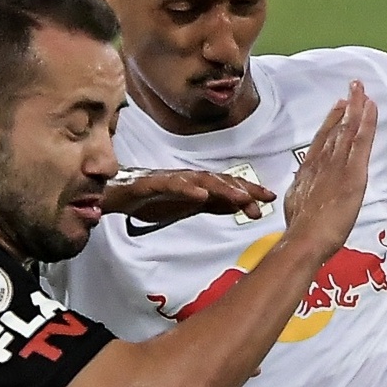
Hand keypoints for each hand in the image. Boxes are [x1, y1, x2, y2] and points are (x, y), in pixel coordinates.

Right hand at [105, 169, 277, 226]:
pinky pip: (173, 185)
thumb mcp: (189, 207)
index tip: (270, 200)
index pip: (228, 187)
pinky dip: (188, 189)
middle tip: (263, 199)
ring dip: (223, 188)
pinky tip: (201, 195)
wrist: (117, 196)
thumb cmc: (152, 199)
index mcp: (198, 186)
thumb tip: (238, 208)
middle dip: (243, 188)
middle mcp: (189, 179)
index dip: (249, 191)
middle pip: (221, 180)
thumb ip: (212, 206)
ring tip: (239, 197)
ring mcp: (172, 179)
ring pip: (202, 180)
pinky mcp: (153, 183)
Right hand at [283, 83, 376, 260]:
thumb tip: (298, 193)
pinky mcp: (353, 172)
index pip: (321, 141)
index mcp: (308, 171)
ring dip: (356, 107)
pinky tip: (371, 106)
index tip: (337, 107)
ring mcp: (338, 165)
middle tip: (353, 88)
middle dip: (345, 107)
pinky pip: (361, 139)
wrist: (305, 238)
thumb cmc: (299, 231)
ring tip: (362, 89)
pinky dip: (367, 120)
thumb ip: (299, 193)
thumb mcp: (294, 206)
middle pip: (336, 129)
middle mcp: (322, 163)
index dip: (330, 122)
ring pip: (348, 129)